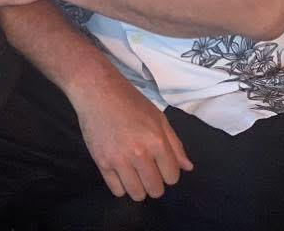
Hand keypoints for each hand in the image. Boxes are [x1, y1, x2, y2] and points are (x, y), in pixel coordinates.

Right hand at [70, 62, 192, 201]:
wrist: (97, 90)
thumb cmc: (129, 100)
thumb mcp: (157, 116)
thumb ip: (174, 144)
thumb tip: (187, 167)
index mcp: (156, 140)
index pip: (172, 177)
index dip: (168, 172)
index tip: (160, 163)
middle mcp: (139, 153)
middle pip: (155, 190)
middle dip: (154, 182)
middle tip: (146, 168)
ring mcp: (118, 160)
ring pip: (137, 194)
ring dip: (138, 186)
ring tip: (133, 171)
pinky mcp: (101, 163)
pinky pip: (117, 191)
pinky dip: (121, 185)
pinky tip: (119, 170)